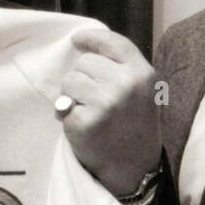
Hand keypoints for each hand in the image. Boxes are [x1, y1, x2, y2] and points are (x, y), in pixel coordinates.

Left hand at [58, 26, 160, 196]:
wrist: (133, 167)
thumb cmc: (134, 126)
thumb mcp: (141, 91)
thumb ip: (121, 68)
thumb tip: (84, 45)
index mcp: (142, 74)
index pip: (112, 43)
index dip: (91, 38)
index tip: (77, 40)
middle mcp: (126, 85)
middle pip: (84, 62)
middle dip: (82, 77)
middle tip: (93, 99)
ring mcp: (105, 103)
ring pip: (69, 81)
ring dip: (71, 95)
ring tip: (88, 111)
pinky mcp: (85, 122)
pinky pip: (62, 105)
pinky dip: (67, 115)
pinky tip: (84, 126)